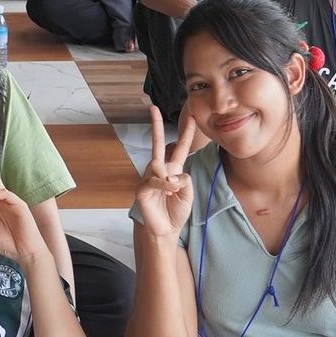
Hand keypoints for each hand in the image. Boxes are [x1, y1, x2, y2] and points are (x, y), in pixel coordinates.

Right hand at [135, 106, 196, 240]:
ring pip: (160, 166)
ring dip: (170, 180)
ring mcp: (149, 177)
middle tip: (153, 107)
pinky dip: (164, 185)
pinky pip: (154, 180)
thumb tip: (174, 173)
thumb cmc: (175, 211)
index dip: (187, 134)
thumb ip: (184, 181)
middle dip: (156, 125)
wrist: (164, 229)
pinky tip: (169, 190)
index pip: (181, 149)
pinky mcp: (142, 188)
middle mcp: (159, 169)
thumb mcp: (187, 195)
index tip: (192, 119)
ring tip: (173, 191)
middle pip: (159, 144)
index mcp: (172, 170)